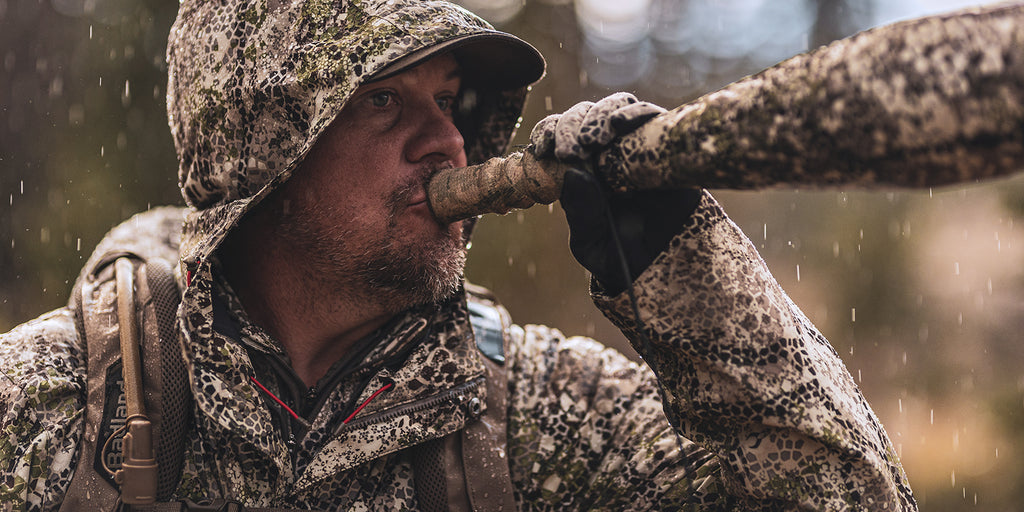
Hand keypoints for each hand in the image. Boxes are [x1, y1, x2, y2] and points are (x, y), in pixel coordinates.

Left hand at [529, 93, 698, 293]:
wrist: (667, 270)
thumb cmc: (624, 258)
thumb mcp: (591, 243)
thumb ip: (581, 212)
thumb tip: (574, 174)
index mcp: (581, 172)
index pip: (559, 137)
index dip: (548, 132)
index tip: (542, 147)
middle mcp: (607, 154)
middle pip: (585, 116)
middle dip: (571, 125)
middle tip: (569, 150)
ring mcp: (637, 147)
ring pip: (616, 108)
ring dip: (599, 115)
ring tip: (595, 138)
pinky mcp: (667, 148)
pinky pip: (652, 118)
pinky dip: (636, 113)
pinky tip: (621, 124)